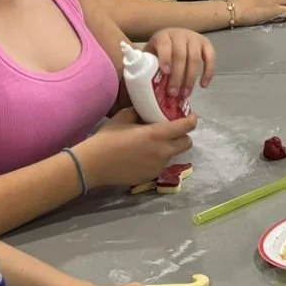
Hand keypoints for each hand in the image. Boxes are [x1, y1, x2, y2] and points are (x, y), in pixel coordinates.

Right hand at [76, 113, 197, 189]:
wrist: (93, 165)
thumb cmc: (107, 139)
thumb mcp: (123, 117)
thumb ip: (140, 112)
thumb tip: (148, 109)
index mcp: (158, 134)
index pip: (186, 126)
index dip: (192, 120)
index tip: (191, 116)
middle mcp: (163, 151)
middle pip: (187, 143)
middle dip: (183, 135)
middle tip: (173, 130)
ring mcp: (158, 166)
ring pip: (173, 154)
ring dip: (169, 148)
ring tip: (154, 144)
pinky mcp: (151, 176)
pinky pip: (161, 165)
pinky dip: (158, 159)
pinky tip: (143, 156)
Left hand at [146, 28, 215, 94]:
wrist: (173, 38)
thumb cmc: (159, 53)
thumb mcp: (150, 55)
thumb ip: (148, 66)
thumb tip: (143, 87)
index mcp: (163, 36)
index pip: (165, 45)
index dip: (165, 58)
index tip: (165, 73)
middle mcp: (180, 34)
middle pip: (181, 55)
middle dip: (177, 76)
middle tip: (173, 93)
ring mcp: (195, 38)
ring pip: (195, 58)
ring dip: (190, 78)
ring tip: (185, 94)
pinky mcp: (206, 44)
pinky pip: (210, 58)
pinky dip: (208, 72)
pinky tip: (203, 85)